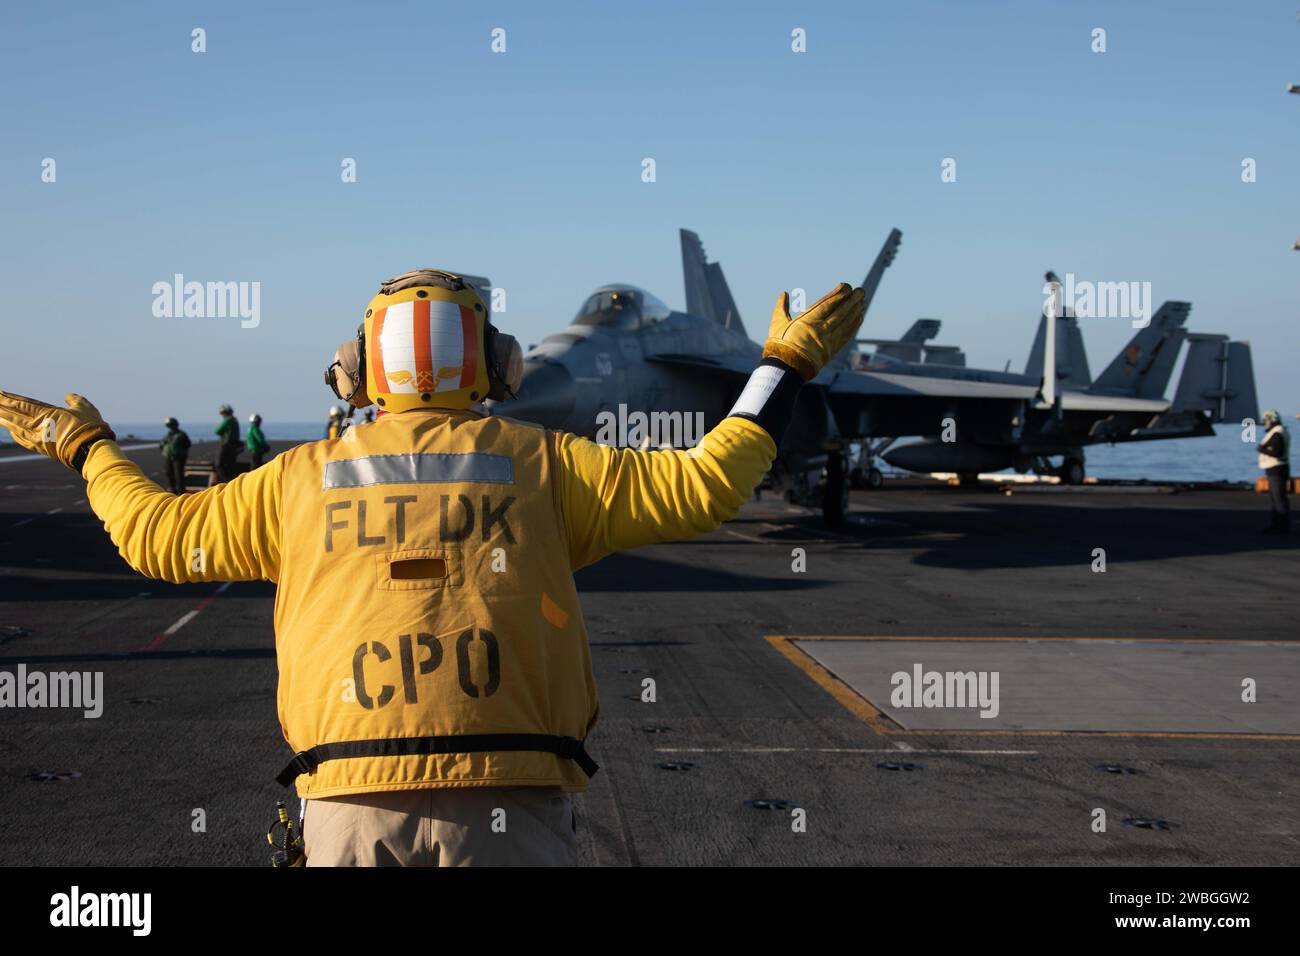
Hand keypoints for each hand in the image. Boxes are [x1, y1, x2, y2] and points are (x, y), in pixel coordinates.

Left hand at [0, 390, 115, 471]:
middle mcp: (38, 426)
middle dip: (1, 407)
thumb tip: (68, 395)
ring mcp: (38, 438)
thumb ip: (75, 401)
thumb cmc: (90, 428)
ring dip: (4, 420)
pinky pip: (24, 439)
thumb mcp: (85, 408)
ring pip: (16, 427)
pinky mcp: (42, 448)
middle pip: (14, 414)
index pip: (22, 404)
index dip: (8, 398)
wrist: (92, 451)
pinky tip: (11, 430)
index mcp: (47, 414)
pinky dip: (16, 433)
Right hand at [762, 282, 865, 380]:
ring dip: (855, 311)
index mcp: (807, 321)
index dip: (839, 294)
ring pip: (845, 322)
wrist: (785, 369)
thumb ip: (781, 307)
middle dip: (852, 300)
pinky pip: (846, 335)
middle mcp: (820, 329)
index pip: (827, 304)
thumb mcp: (777, 324)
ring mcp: (828, 340)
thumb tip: (783, 293)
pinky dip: (854, 325)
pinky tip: (859, 317)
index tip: (846, 286)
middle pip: (840, 312)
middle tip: (860, 291)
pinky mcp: (832, 350)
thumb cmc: (780, 346)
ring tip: (862, 301)